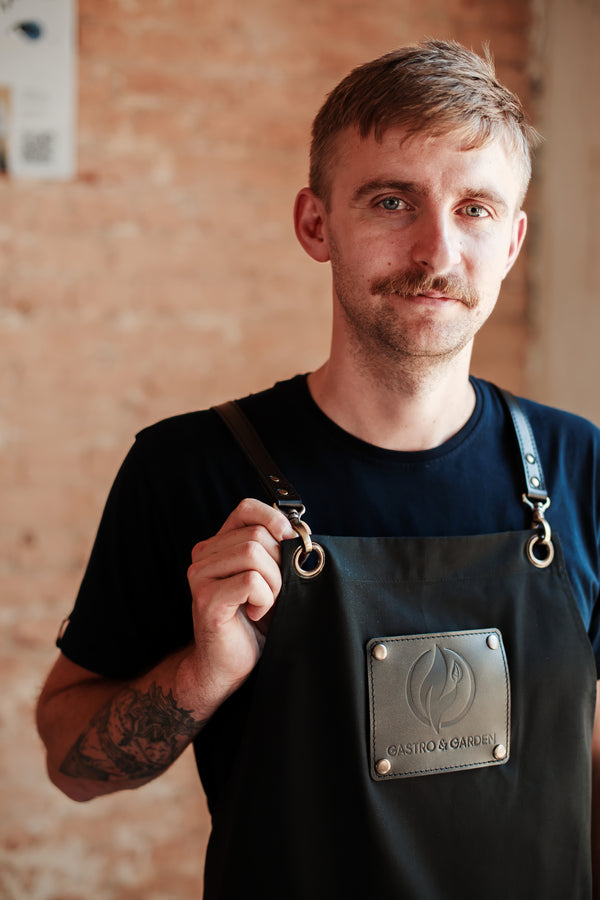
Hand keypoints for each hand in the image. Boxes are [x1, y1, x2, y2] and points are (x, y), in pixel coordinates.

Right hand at [184, 498, 295, 704]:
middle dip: (279, 564)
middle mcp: (203, 556)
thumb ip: (275, 552)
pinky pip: (250, 581)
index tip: (290, 541)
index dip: (273, 519)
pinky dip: (264, 599)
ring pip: (253, 554)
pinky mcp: (207, 599)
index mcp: (217, 545)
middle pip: (256, 535)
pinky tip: (255, 613)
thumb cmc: (251, 622)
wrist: (227, 665)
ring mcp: (200, 577)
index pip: (246, 509)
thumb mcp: (268, 579)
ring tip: (265, 604)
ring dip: (273, 584)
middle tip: (276, 592)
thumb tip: (300, 533)